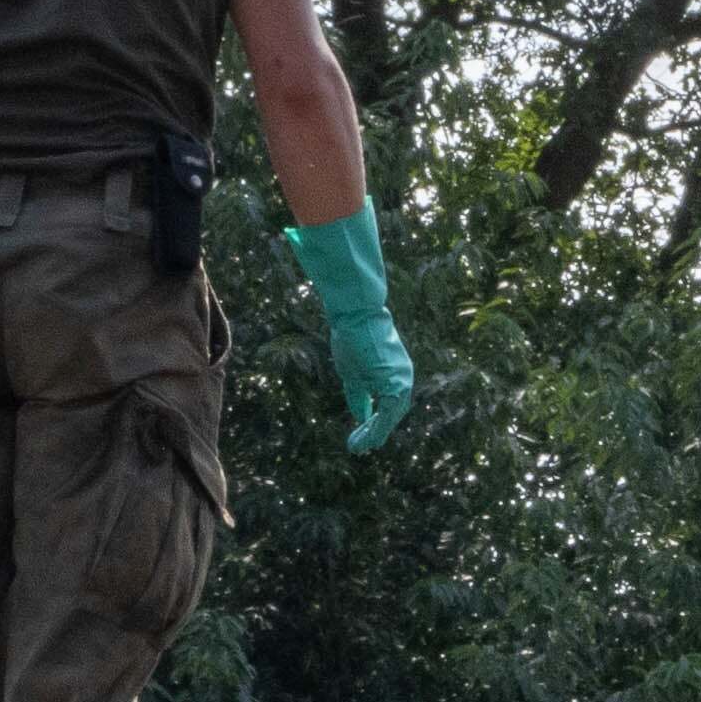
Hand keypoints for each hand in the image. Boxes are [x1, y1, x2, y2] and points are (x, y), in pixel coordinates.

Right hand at [288, 200, 417, 448]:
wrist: (359, 307)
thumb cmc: (349, 311)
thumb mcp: (340, 323)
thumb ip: (334, 316)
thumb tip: (301, 253)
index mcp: (388, 361)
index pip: (383, 393)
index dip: (373, 412)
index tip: (363, 425)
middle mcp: (399, 371)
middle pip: (390, 408)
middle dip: (376, 428)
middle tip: (361, 446)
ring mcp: (399, 378)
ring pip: (388, 415)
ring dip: (374, 434)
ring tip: (359, 448)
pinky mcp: (395, 385)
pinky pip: (384, 416)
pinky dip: (374, 431)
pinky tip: (362, 442)